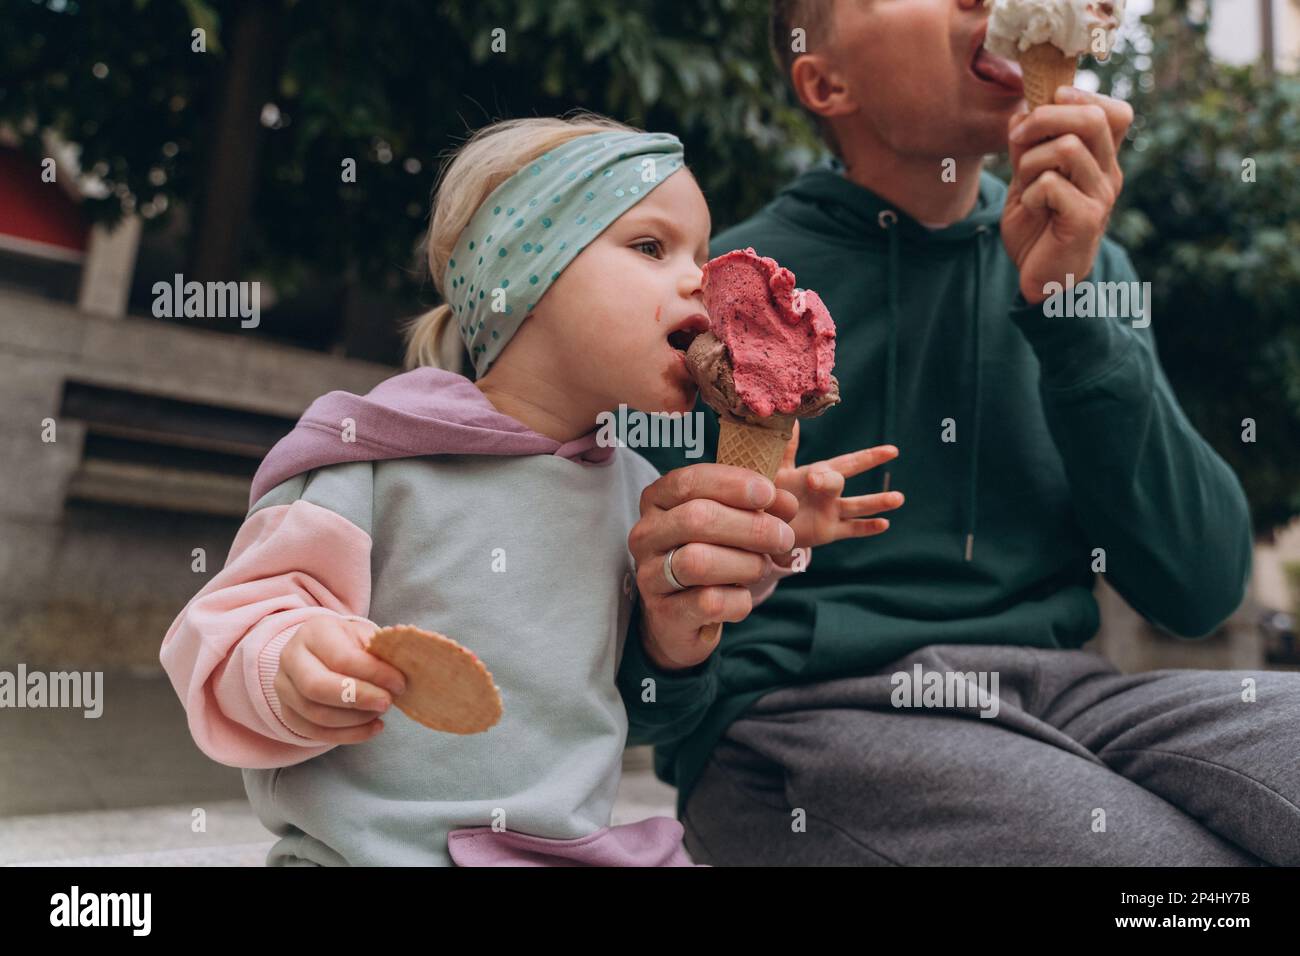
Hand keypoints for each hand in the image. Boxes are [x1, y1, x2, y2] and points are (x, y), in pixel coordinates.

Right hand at [274, 615, 406, 742]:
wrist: (322, 652)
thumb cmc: (351, 643)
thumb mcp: (366, 636)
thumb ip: (380, 650)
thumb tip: (404, 666)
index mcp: (314, 631)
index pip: (341, 658)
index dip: (373, 674)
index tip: (399, 683)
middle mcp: (291, 657)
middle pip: (317, 688)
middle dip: (359, 699)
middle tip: (387, 703)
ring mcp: (284, 687)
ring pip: (316, 714)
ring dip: (355, 720)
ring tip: (379, 713)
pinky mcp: (287, 712)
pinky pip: (314, 732)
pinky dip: (348, 735)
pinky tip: (372, 727)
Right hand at [628, 464, 798, 668]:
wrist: (685, 616)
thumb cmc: (712, 556)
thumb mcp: (730, 522)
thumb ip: (757, 506)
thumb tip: (787, 503)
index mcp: (657, 501)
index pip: (689, 482)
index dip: (733, 484)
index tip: (768, 494)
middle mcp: (646, 535)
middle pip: (697, 519)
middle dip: (751, 526)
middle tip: (784, 537)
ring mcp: (649, 575)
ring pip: (699, 562)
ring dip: (746, 564)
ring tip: (762, 567)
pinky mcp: (663, 613)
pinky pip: (709, 602)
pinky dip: (738, 599)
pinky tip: (742, 597)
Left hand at [772, 420, 902, 561]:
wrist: (767, 524)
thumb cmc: (773, 493)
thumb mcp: (777, 470)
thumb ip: (785, 448)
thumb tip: (790, 418)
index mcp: (818, 473)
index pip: (843, 460)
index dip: (863, 453)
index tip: (878, 449)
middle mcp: (828, 491)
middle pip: (846, 476)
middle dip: (867, 461)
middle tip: (888, 451)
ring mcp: (831, 511)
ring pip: (858, 506)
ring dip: (878, 502)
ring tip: (899, 498)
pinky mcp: (828, 531)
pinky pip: (851, 529)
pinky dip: (867, 527)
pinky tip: (884, 524)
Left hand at [1001, 87, 1133, 303]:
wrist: (1042, 278)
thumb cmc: (1037, 226)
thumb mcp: (1027, 179)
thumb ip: (1027, 147)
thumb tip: (1020, 114)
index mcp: (1100, 160)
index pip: (1115, 111)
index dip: (1083, 96)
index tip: (1048, 103)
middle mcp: (1108, 174)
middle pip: (1093, 118)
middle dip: (1046, 117)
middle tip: (1019, 137)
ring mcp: (1101, 196)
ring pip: (1068, 148)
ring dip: (1031, 160)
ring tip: (1024, 184)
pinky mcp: (1086, 219)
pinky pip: (1052, 184)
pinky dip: (1030, 192)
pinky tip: (1032, 208)